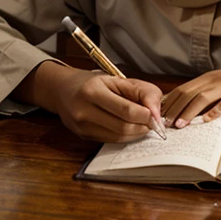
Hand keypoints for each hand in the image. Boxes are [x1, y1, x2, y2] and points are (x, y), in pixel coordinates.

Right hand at [14, 62, 163, 142]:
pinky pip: (111, 140)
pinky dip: (126, 136)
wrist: (63, 90)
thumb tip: (157, 112)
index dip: (146, 115)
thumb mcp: (118, 78)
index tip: (156, 115)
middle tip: (152, 121)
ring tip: (142, 123)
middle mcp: (84, 110)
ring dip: (136, 133)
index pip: (127, 110)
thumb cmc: (93, 82)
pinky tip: (130, 127)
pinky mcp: (83, 136)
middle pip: (123, 127)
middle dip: (143, 126)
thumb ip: (142, 91)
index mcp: (93, 91)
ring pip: (118, 137)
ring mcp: (82, 126)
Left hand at [161, 60, 220, 127]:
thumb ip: (209, 93)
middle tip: (162, 123)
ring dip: (189, 111)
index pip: (184, 88)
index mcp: (210, 77)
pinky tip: (206, 121)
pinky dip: (215, 111)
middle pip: (189, 92)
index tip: (158, 115)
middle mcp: (217, 79)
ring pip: (204, 97)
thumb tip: (189, 109)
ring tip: (178, 125)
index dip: (170, 102)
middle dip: (174, 108)